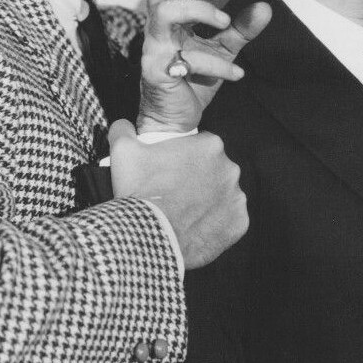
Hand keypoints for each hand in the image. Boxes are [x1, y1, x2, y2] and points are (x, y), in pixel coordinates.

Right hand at [108, 122, 247, 268]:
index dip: (183, 159)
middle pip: (214, 170)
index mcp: (210, 145)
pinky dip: (216, 224)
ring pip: (222, 195)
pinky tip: (195, 226)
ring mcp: (237, 197)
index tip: (170, 171)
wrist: (149, 237)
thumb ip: (124, 130)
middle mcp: (230, 169)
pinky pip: (229, 221)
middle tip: (175, 193)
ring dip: (207, 201)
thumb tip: (124, 126)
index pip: (200, 147)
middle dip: (198, 179)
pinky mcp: (239, 223)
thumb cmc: (140, 193)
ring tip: (183, 212)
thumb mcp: (123, 151)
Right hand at [137, 0, 271, 133]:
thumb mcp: (223, 49)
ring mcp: (155, 48)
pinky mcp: (158, 71)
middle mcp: (158, 28)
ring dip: (200, 11)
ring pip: (164, 11)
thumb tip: (265, 7)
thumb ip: (241, 29)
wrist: (176, 120)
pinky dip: (216, 63)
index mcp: (171, 16)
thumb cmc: (195, 80)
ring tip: (225, 23)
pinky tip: (235, 73)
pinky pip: (185, 59)